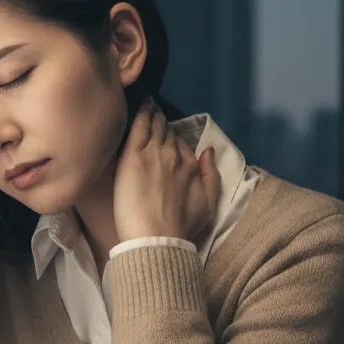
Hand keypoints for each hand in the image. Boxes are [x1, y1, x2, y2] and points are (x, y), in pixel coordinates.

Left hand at [113, 101, 220, 244]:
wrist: (156, 237)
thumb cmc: (181, 226)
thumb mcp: (209, 203)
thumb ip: (211, 175)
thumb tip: (209, 150)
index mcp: (191, 166)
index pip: (183, 145)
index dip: (175, 140)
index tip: (169, 137)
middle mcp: (174, 155)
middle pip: (168, 133)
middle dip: (164, 126)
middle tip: (157, 119)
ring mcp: (153, 153)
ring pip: (155, 127)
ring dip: (154, 117)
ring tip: (150, 109)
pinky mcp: (132, 156)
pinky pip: (139, 127)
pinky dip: (141, 114)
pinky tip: (141, 105)